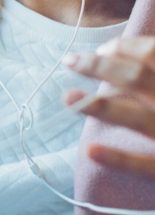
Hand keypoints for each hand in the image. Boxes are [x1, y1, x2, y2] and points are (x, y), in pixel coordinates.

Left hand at [64, 36, 154, 178]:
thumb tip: (135, 51)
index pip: (149, 52)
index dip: (120, 48)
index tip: (102, 49)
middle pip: (134, 77)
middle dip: (97, 67)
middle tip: (69, 61)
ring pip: (136, 118)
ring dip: (99, 107)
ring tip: (67, 98)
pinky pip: (148, 166)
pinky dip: (120, 160)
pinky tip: (92, 150)